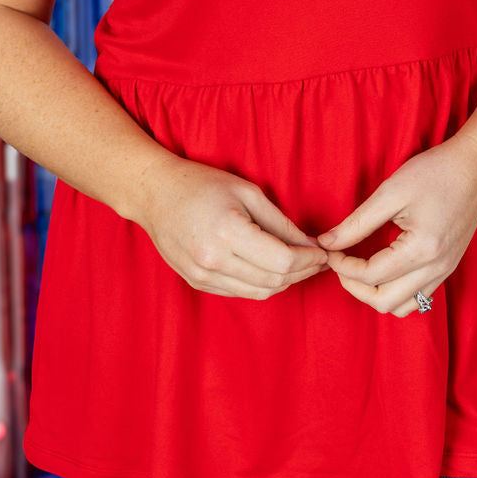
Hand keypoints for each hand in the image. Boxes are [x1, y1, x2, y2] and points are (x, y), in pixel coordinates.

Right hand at [137, 153, 329, 298]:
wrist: (154, 194)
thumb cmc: (201, 184)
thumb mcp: (248, 193)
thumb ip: (281, 223)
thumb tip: (311, 245)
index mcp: (227, 233)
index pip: (282, 261)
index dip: (309, 260)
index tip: (322, 252)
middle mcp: (213, 260)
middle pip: (273, 281)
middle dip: (302, 273)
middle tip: (317, 260)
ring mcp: (202, 276)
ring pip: (258, 292)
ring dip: (284, 282)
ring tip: (300, 265)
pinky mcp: (197, 283)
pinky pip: (240, 292)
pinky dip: (261, 285)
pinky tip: (272, 270)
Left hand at [315, 132, 476, 316]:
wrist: (476, 167)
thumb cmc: (434, 172)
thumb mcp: (390, 192)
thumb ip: (357, 223)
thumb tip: (326, 242)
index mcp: (422, 249)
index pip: (370, 275)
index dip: (342, 265)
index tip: (329, 248)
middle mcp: (436, 268)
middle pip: (385, 302)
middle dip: (354, 287)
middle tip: (339, 263)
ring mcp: (445, 271)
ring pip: (403, 307)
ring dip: (375, 295)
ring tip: (358, 271)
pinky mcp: (448, 267)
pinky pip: (418, 298)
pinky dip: (395, 292)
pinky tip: (383, 270)